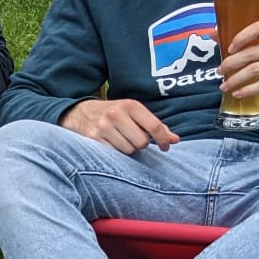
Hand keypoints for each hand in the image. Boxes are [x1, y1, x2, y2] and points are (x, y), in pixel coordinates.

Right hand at [61, 98, 178, 152]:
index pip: (154, 126)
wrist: (82, 112)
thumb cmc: (116, 114)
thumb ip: (156, 126)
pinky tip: (112, 143)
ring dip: (128, 149)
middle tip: (135, 138)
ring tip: (122, 140)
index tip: (165, 146)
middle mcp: (116, 114)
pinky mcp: (94, 138)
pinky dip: (116, 152)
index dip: (163, 139)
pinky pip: (114, 153)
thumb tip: (175, 140)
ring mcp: (103, 126)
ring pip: (128, 150)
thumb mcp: (135, 114)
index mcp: (130, 105)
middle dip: (141, 144)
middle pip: (141, 142)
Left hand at [221, 21, 258, 103]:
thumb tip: (213, 33)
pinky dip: (248, 90)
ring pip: (255, 69)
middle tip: (219, 72)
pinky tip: (238, 93)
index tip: (229, 49)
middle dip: (231, 64)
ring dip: (236, 79)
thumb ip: (243, 40)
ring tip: (225, 86)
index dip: (241, 37)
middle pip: (252, 53)